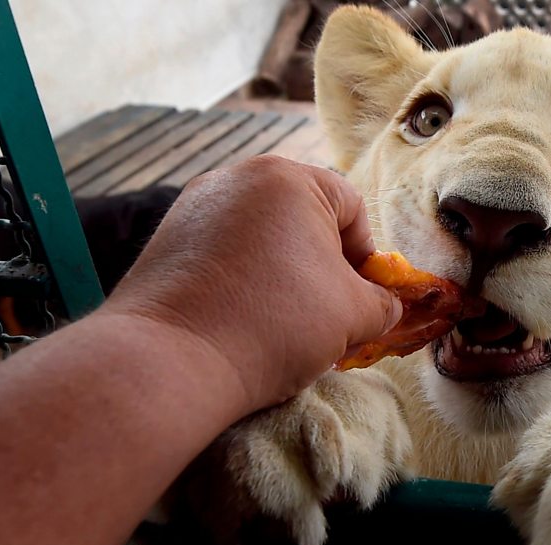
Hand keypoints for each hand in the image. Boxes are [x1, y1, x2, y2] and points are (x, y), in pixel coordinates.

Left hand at [103, 155, 401, 411]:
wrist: (172, 361)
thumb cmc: (274, 326)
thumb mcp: (355, 317)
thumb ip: (383, 303)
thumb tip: (385, 304)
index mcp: (288, 178)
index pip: (351, 208)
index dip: (365, 257)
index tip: (360, 298)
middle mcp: (237, 177)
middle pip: (303, 219)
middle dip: (321, 266)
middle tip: (325, 314)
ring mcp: (194, 205)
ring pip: (261, 237)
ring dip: (281, 273)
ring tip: (280, 322)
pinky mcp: (165, 238)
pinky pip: (223, 252)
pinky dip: (241, 280)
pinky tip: (241, 319)